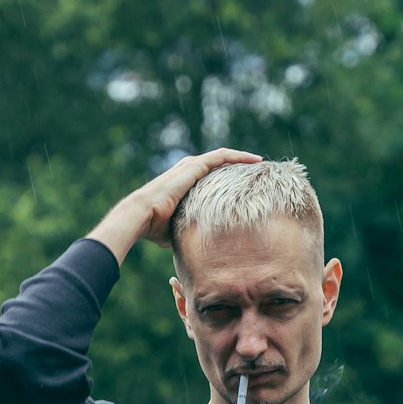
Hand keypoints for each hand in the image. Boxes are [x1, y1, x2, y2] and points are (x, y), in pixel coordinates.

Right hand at [89, 148, 262, 262]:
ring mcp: (192, 166)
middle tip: (257, 174)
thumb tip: (199, 246)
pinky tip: (256, 160)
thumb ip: (190, 230)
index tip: (244, 186)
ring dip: (243, 160)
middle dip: (238, 168)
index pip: (211, 178)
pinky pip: (223, 157)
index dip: (228, 181)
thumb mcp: (178, 228)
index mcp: (184, 184)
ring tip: (260, 164)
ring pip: (223, 158)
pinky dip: (239, 157)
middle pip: (219, 165)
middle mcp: (188, 171)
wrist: (142, 216)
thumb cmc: (154, 227)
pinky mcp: (195, 166)